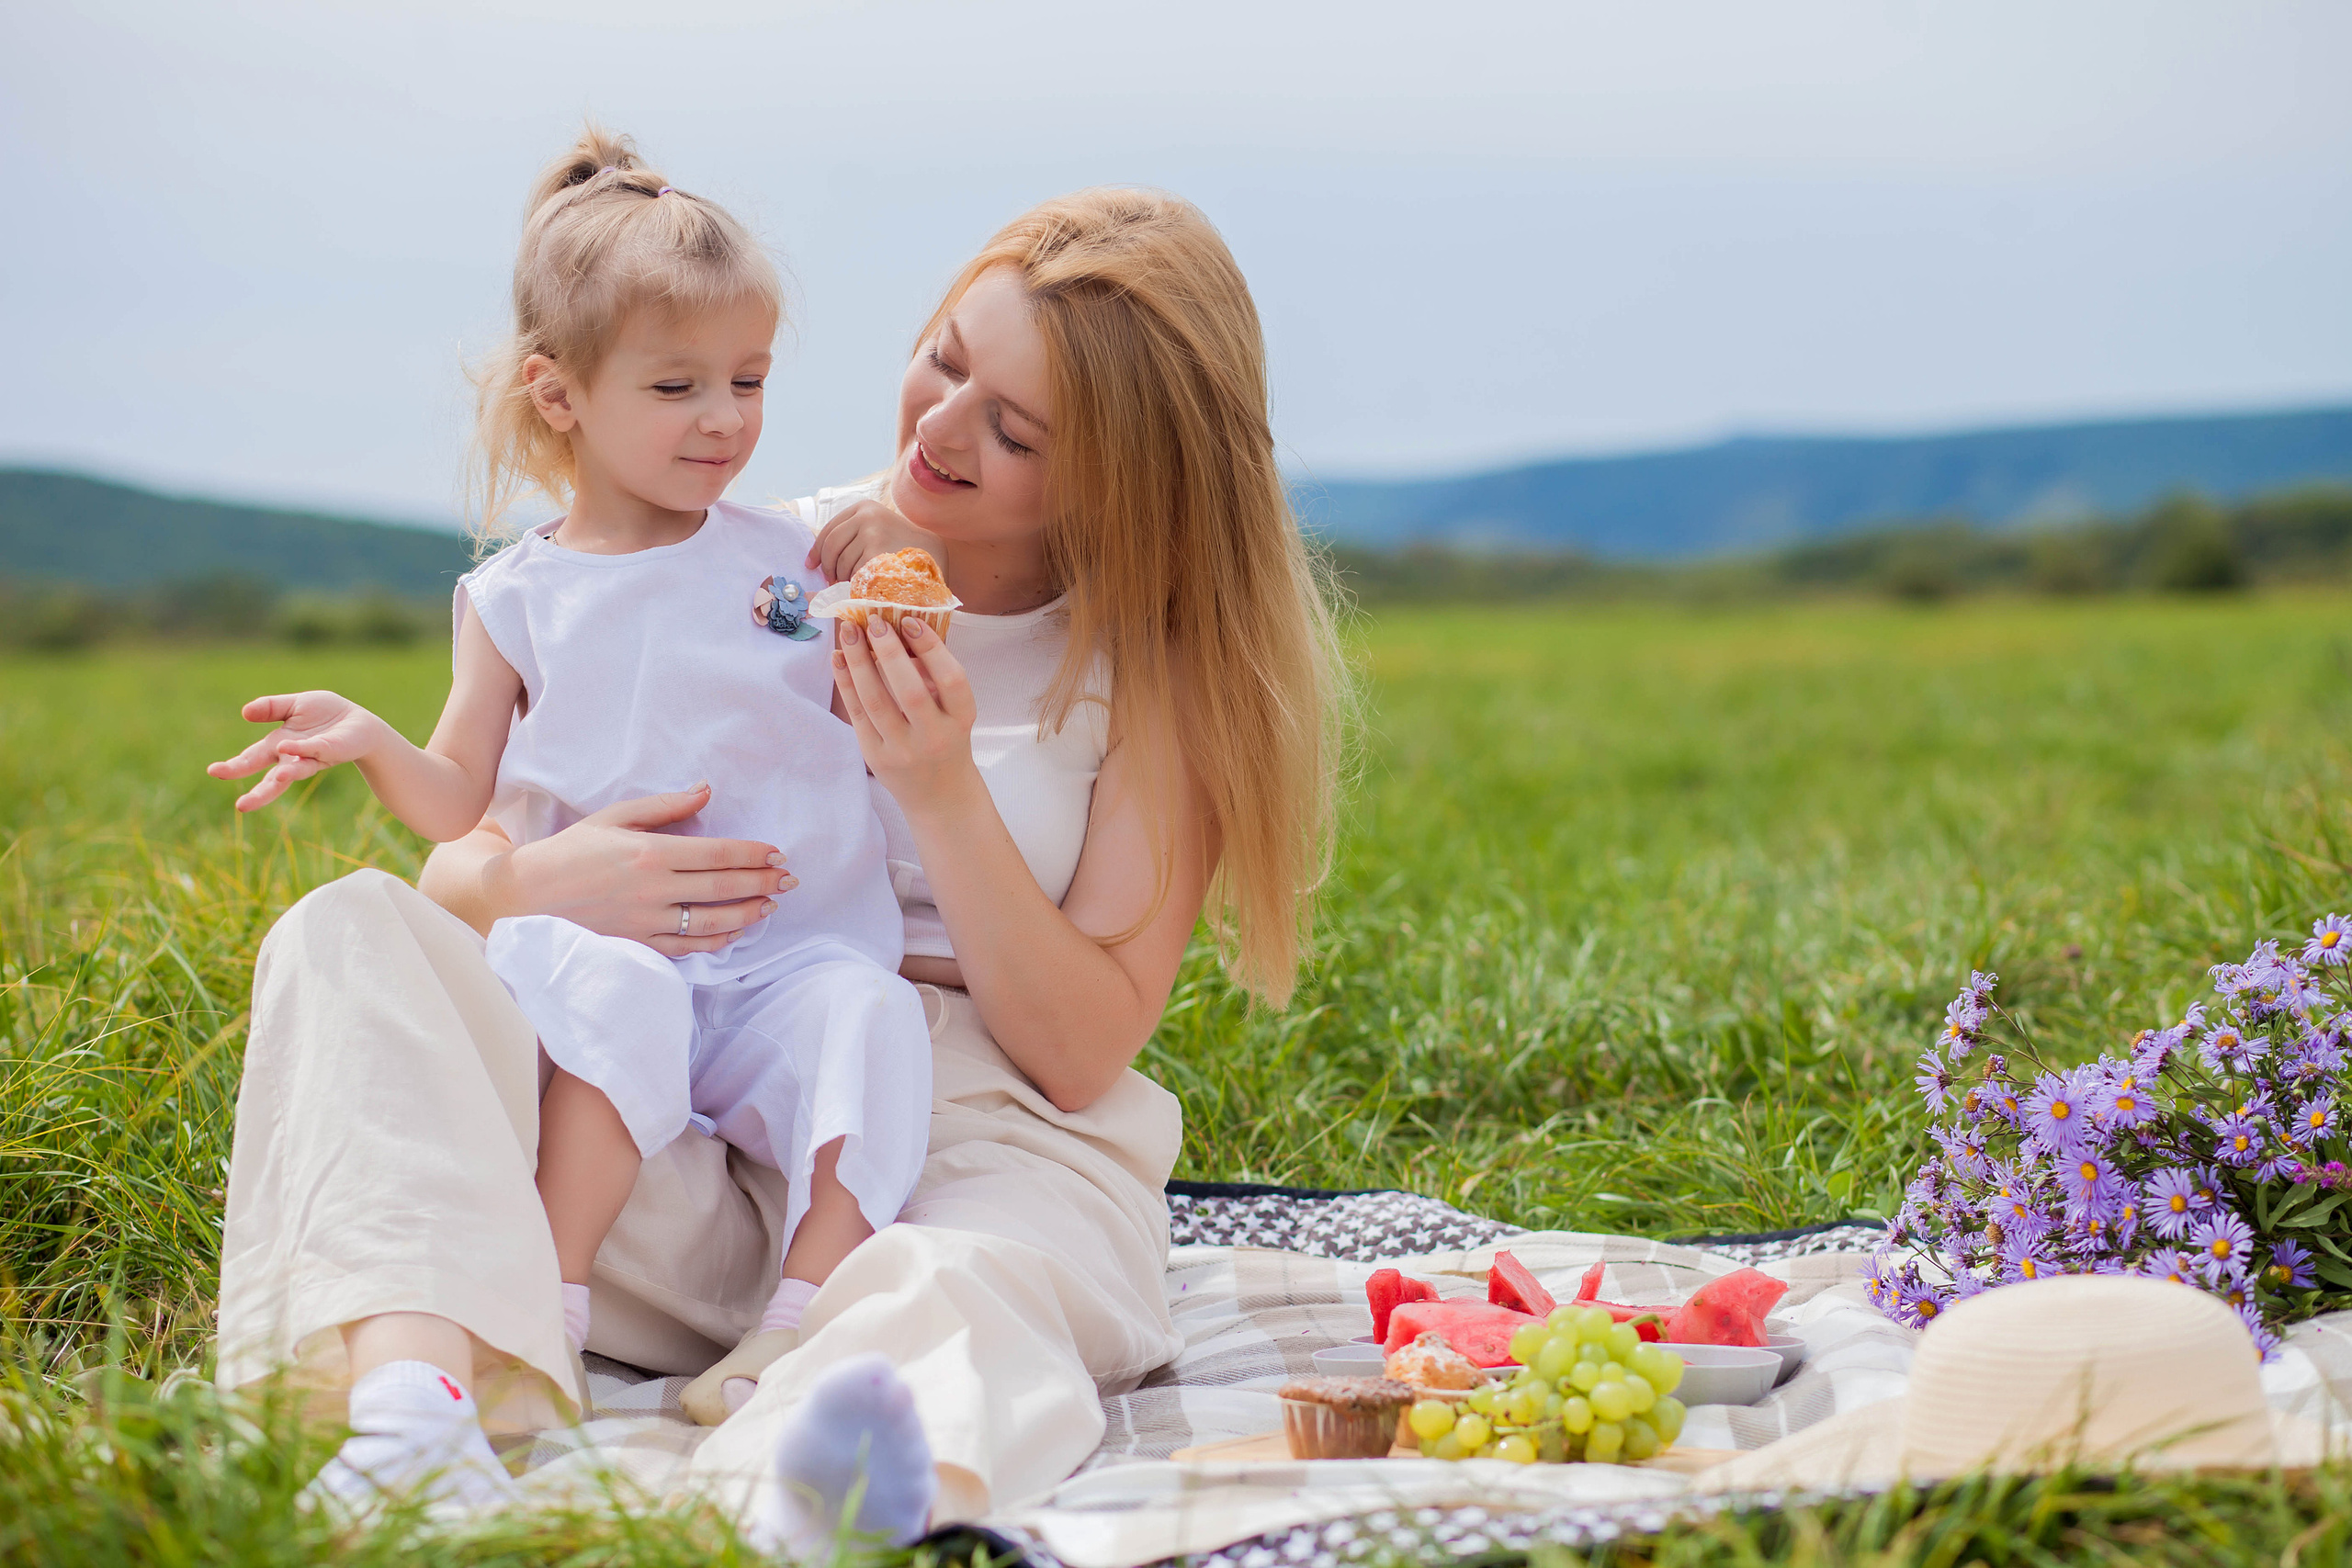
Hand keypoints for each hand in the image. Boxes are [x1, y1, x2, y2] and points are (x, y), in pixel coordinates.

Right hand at [207, 691, 391, 811]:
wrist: (359, 721)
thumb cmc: (326, 715)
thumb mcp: (295, 705)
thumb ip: (271, 707)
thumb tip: (245, 712)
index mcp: (279, 746)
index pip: (252, 759)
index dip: (235, 767)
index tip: (214, 772)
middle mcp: (293, 758)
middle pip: (272, 779)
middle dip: (258, 792)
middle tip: (241, 807)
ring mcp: (312, 758)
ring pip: (295, 772)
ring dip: (284, 777)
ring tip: (276, 778)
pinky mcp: (330, 751)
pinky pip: (314, 750)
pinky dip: (301, 749)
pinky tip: (288, 748)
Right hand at [489, 785, 799, 955]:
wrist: (526, 896)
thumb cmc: (571, 851)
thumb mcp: (615, 817)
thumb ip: (665, 807)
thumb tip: (706, 791)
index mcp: (650, 854)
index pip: (717, 854)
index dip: (753, 854)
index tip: (776, 852)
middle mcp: (653, 890)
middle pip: (723, 888)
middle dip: (762, 883)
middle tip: (789, 879)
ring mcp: (646, 923)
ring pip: (711, 922)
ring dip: (747, 914)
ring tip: (770, 904)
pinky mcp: (637, 945)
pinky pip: (687, 948)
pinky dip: (716, 942)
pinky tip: (735, 933)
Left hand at [805, 497, 947, 584]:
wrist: (934, 553)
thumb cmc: (900, 546)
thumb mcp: (876, 528)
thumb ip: (850, 535)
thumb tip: (817, 557)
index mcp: (863, 507)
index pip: (829, 529)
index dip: (817, 550)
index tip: (812, 564)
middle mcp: (867, 515)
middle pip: (831, 545)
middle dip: (828, 566)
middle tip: (831, 580)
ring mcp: (873, 532)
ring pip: (842, 561)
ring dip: (843, 577)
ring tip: (852, 582)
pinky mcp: (878, 552)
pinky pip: (855, 572)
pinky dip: (855, 583)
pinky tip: (863, 585)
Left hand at [833, 616, 978, 818]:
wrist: (940, 794)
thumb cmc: (947, 740)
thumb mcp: (954, 711)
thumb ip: (933, 676)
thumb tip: (900, 631)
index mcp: (960, 720)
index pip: (951, 680)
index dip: (931, 648)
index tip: (910, 621)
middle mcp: (934, 737)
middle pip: (910, 692)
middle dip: (889, 652)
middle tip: (874, 621)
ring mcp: (903, 750)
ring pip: (876, 702)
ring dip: (859, 662)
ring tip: (849, 631)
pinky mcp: (876, 757)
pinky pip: (857, 714)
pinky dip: (846, 683)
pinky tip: (839, 657)